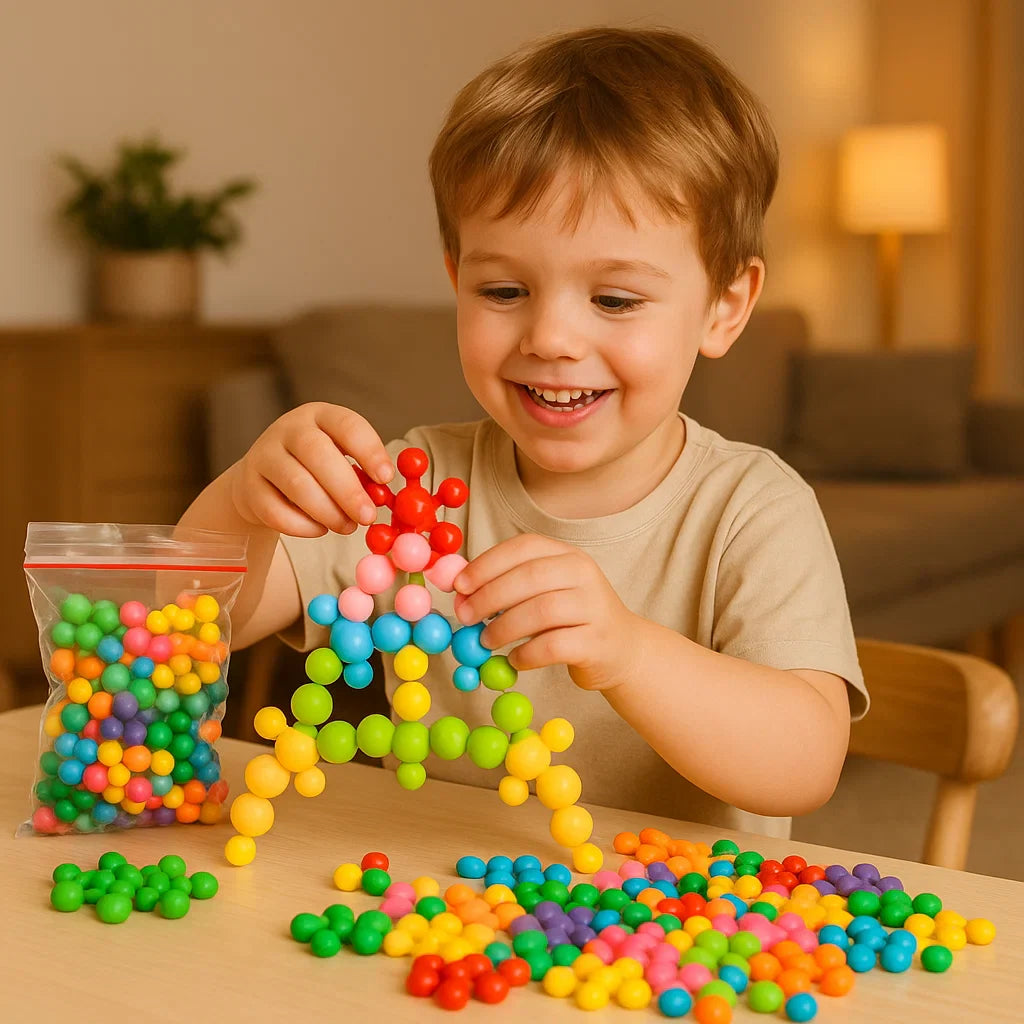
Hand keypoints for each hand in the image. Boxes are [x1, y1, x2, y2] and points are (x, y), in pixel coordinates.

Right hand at [230, 402, 392, 537]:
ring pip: (296, 484)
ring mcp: (264, 456)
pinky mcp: (248, 487)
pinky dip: (303, 526)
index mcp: (320, 416)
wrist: (262, 479)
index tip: (386, 478)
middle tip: (368, 516)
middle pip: (317, 453)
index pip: (347, 425)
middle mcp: (288, 429)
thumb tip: (382, 497)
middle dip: (347, 489)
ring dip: (328, 511)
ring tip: (348, 527)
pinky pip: (275, 511)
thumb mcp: (339, 458)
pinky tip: (320, 530)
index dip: (369, 451)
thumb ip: (361, 473)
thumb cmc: (315, 469)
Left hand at [452, 533, 638, 689]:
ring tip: (486, 641)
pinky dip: (526, 654)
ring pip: (541, 610)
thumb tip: (460, 590)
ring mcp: (594, 607)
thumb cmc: (572, 619)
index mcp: (566, 555)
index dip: (487, 564)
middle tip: (464, 616)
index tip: (459, 585)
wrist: (622, 650)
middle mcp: (584, 574)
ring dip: (504, 627)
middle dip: (489, 596)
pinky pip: (553, 646)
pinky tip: (514, 659)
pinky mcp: (597, 641)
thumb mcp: (546, 592)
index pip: (523, 547)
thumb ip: (510, 585)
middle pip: (529, 577)